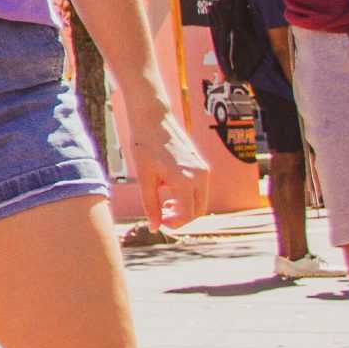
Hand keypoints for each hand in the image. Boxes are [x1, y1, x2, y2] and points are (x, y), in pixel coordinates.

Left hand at [130, 104, 209, 228]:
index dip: (174, 223)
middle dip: (181, 218)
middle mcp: (200, 176)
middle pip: (198, 210)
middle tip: (161, 217)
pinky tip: (170, 193)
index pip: (187, 214)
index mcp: (185, 180)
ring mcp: (203, 170)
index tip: (158, 222)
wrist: (152, 119)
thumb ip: (150, 205)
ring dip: (186, 209)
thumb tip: (154, 228)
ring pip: (201, 201)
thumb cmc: (144, 146)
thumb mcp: (144, 178)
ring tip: (164, 205)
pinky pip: (201, 189)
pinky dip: (189, 197)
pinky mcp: (202, 166)